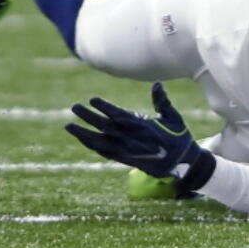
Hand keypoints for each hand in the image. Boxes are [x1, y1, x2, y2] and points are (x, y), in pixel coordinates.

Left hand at [66, 83, 212, 183]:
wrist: (180, 163)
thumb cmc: (178, 137)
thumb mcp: (173, 117)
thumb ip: (162, 101)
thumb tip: (156, 84)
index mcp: (143, 126)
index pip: (119, 115)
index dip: (105, 107)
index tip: (92, 99)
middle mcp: (131, 139)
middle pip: (105, 127)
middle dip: (88, 117)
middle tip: (74, 107)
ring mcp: (126, 151)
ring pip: (100, 142)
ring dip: (84, 134)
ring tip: (69, 126)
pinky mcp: (124, 159)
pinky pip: (104, 152)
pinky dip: (91, 145)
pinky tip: (82, 139)